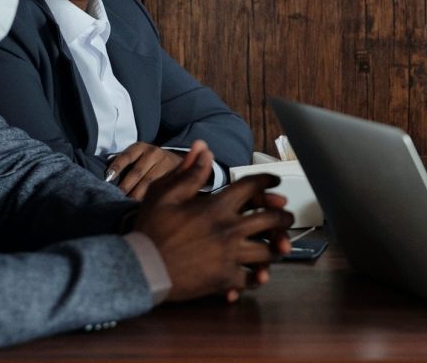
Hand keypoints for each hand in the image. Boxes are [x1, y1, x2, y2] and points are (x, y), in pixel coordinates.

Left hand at [106, 142, 183, 200]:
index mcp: (140, 147)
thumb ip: (122, 163)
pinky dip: (148, 198)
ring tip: (127, 204)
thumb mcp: (137, 156)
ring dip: (135, 195)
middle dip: (125, 187)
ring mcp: (164, 163)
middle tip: (116, 198)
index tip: (107, 179)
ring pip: (147, 183)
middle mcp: (153, 153)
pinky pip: (158, 188)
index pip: (126, 157)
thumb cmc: (149, 161)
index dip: (116, 167)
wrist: (179, 161)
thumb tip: (107, 175)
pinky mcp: (173, 175)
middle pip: (136, 173)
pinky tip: (141, 204)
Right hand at [133, 141, 293, 302]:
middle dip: (284, 217)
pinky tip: (259, 274)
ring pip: (268, 252)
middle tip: (286, 217)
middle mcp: (229, 229)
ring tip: (278, 247)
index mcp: (217, 206)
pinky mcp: (225, 279)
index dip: (268, 180)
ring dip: (276, 248)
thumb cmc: (151, 229)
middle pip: (272, 220)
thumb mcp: (165, 194)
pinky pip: (252, 278)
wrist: (140, 268)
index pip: (253, 187)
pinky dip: (257, 277)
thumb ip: (189, 172)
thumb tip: (204, 147)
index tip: (276, 181)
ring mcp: (230, 256)